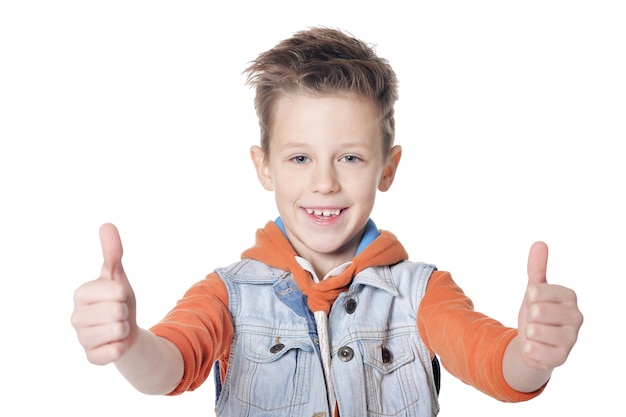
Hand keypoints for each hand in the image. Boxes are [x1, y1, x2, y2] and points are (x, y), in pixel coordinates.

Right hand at [71, 223, 136, 364]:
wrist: (124, 330)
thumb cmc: (118, 300)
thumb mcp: (117, 275)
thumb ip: (112, 252)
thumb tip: (107, 225)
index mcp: (81, 293)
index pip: (116, 291)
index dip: (124, 294)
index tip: (117, 297)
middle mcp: (75, 317)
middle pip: (118, 311)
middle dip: (126, 313)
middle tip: (119, 314)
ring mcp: (81, 338)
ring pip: (118, 332)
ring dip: (125, 329)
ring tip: (117, 327)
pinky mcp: (91, 357)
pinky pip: (116, 352)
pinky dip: (122, 347)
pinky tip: (116, 344)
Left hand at [517, 241, 582, 369]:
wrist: (533, 343)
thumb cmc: (536, 313)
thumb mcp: (534, 290)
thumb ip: (536, 268)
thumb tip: (539, 243)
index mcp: (569, 297)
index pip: (539, 291)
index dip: (530, 297)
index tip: (534, 301)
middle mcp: (576, 317)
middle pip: (538, 312)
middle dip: (529, 316)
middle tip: (535, 320)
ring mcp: (571, 339)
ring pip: (536, 331)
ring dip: (528, 332)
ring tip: (535, 333)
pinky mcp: (562, 358)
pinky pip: (535, 350)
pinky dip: (529, 348)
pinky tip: (534, 346)